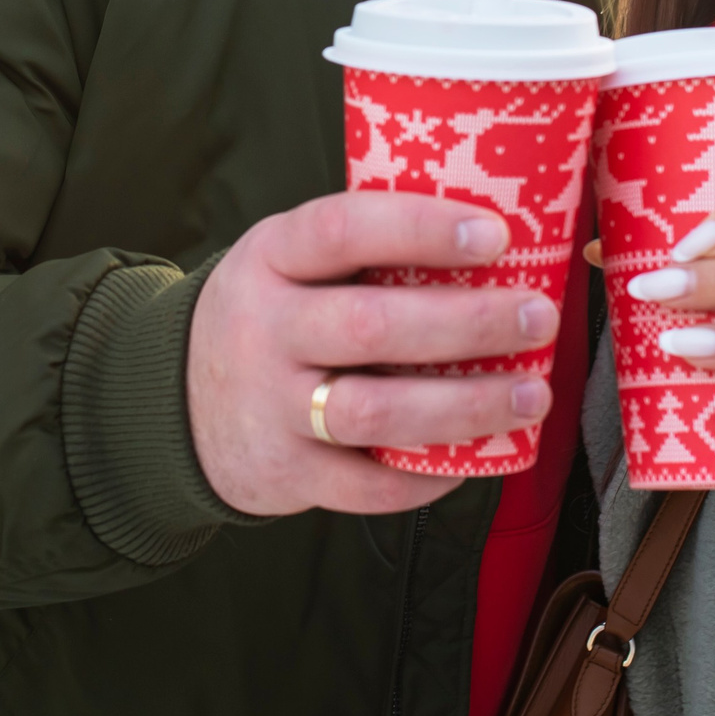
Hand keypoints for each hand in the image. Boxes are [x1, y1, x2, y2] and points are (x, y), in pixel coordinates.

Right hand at [188, 190, 561, 515]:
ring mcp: (271, 407)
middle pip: (370, 326)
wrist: (177, 404)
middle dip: (468, 323)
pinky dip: (429, 476)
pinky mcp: (286, 474)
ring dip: (465, 406)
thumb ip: (364, 249)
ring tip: (530, 394)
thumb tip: (498, 237)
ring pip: (376, 412)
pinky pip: (369, 486)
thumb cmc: (272, 315)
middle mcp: (264, 329)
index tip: (495, 235)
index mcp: (271, 257)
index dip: (420, 229)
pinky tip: (476, 457)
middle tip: (537, 318)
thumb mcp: (289, 261)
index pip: (342, 229)